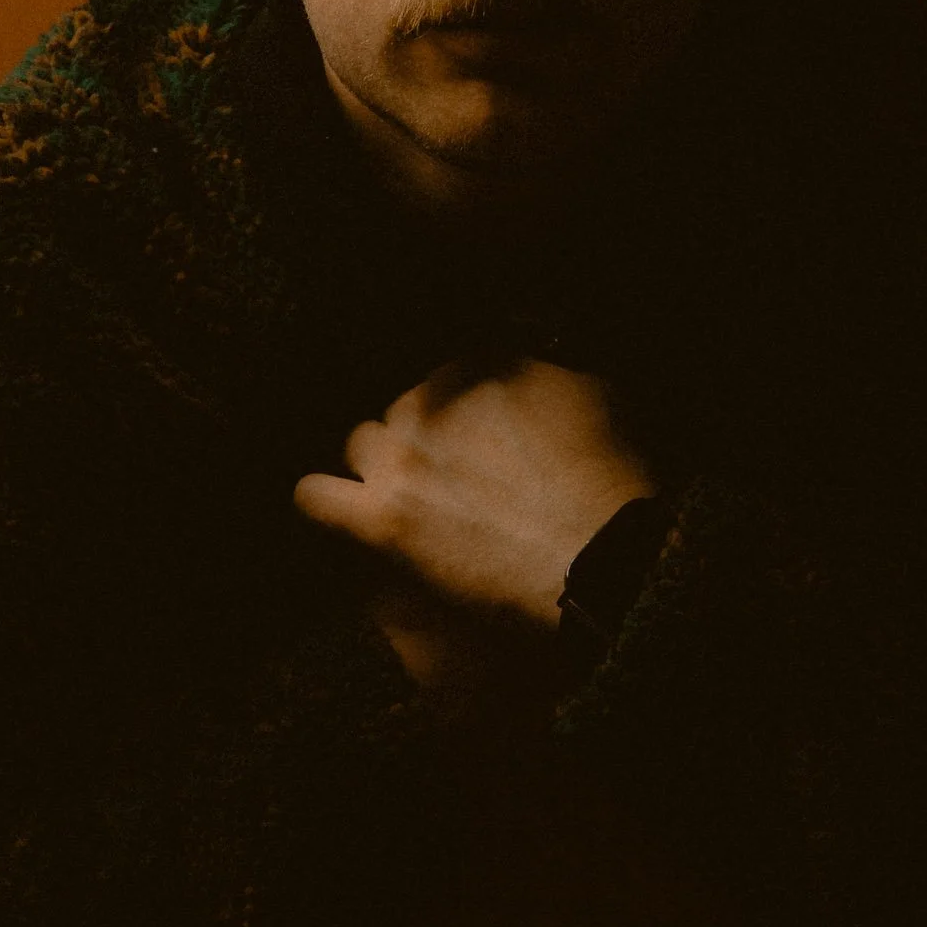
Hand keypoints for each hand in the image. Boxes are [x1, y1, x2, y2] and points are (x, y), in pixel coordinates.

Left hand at [294, 357, 657, 632]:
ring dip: (380, 465)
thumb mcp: (597, 394)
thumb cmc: (610, 482)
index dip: (466, 410)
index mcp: (480, 368)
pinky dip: (325, 502)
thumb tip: (531, 372)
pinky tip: (342, 512)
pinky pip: (316, 498)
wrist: (600, 558)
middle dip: (424, 438)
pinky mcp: (382, 520)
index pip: (451, 376)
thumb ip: (549, 374)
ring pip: (361, 443)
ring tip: (409, 497)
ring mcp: (400, 460)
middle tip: (456, 477)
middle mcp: (431, 404)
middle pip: (404, 409)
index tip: (485, 438)